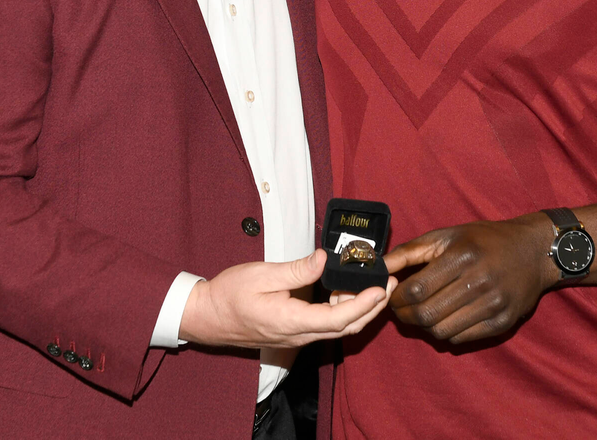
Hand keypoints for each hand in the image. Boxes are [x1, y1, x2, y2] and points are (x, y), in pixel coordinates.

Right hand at [179, 249, 391, 348]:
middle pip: (346, 328)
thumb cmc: (230, 295)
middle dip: (372, 308)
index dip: (364, 304)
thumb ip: (297, 270)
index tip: (382, 288)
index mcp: (291, 321)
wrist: (208, 317)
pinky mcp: (294, 333)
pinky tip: (343, 293)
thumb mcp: (262, 274)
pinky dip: (342, 312)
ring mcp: (296, 337)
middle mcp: (298, 335)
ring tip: (370, 284)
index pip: (338, 319)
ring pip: (337, 330)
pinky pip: (325, 327)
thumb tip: (325, 259)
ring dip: (358, 310)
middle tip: (389, 284)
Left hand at [383, 213, 554, 343]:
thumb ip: (410, 251)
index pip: (417, 290)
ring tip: (422, 312)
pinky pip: (461, 339)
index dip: (397, 298)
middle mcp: (479, 282)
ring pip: (441, 332)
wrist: (533, 251)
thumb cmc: (484, 240)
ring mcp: (493, 306)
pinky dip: (446, 332)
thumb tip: (379, 265)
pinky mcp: (502, 324)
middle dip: (405, 316)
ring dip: (424, 326)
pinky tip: (445, 317)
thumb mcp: (447, 235)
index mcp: (462, 256)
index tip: (391, 295)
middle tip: (400, 309)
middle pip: (427, 315)